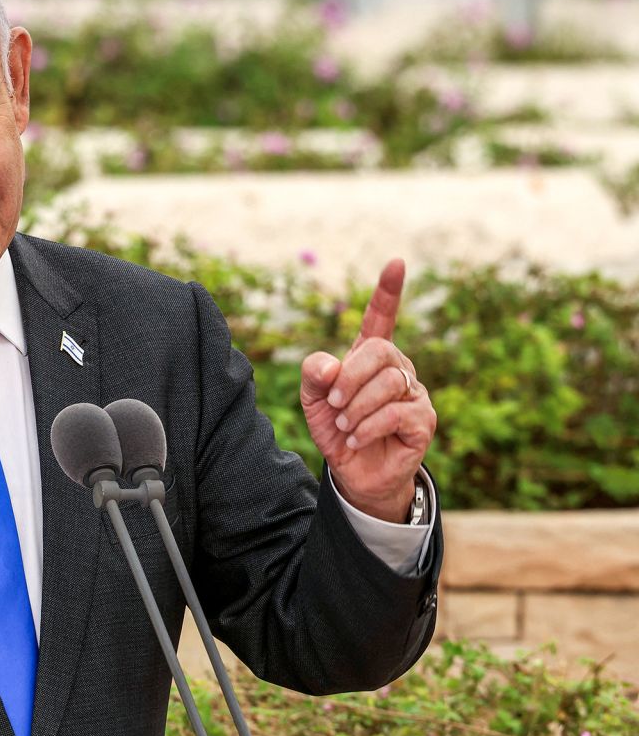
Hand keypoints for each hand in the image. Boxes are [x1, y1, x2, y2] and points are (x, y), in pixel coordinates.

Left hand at [299, 259, 437, 522]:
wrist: (353, 473)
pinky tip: (356, 438)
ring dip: (356, 406)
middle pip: (380, 351)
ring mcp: (414, 393)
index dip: (388, 291)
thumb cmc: (337, 429)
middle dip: (350, 377)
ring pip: (389, 382)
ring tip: (344, 425)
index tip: (396, 262)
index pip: (382, 317)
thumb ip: (313, 375)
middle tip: (333, 402)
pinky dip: (369, 425)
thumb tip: (329, 366)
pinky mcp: (423, 421)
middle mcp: (398, 368)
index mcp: (370, 356)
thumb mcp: (313, 400)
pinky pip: (398, 412)